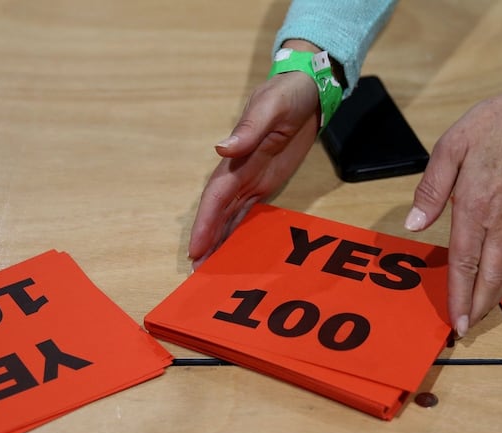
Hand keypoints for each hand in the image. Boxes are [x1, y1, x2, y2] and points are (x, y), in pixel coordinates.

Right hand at [188, 42, 322, 267]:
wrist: (307, 90)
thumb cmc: (287, 95)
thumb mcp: (270, 107)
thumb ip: (249, 130)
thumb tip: (221, 149)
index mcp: (237, 159)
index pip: (215, 197)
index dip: (204, 224)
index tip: (194, 250)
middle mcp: (239, 174)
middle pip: (218, 214)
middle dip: (206, 241)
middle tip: (196, 273)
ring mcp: (252, 181)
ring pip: (231, 217)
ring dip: (220, 242)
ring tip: (210, 271)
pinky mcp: (266, 184)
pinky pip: (249, 213)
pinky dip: (240, 233)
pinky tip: (237, 252)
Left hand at [405, 64, 501, 336]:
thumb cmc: (495, 124)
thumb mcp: (452, 146)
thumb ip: (431, 189)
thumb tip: (414, 225)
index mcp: (475, 206)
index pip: (464, 263)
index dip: (459, 295)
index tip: (456, 320)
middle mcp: (499, 220)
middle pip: (490, 277)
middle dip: (479, 307)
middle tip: (467, 329)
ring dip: (496, 297)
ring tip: (483, 314)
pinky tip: (501, 283)